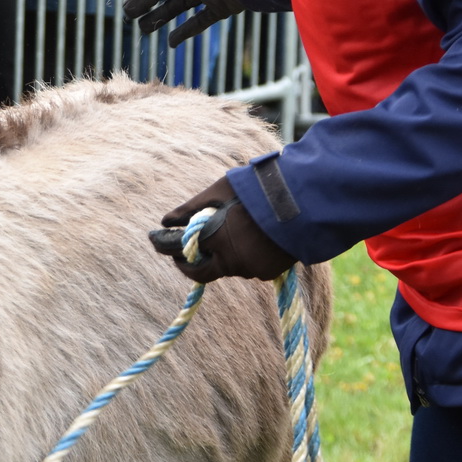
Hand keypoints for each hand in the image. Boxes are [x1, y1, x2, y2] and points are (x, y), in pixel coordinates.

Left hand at [149, 176, 296, 283]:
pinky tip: (251, 237)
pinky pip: (249, 266)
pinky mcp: (268, 273)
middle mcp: (232, 261)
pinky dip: (245, 254)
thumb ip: (191, 208)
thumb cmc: (257, 188)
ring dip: (223, 254)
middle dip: (192, 262)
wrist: (304, 201)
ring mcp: (251, 269)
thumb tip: (165, 220)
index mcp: (217, 239)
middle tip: (187, 251)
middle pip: (203, 271)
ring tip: (229, 231)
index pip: (181, 252)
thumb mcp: (220, 191)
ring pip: (228, 266)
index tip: (156, 241)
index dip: (166, 247)